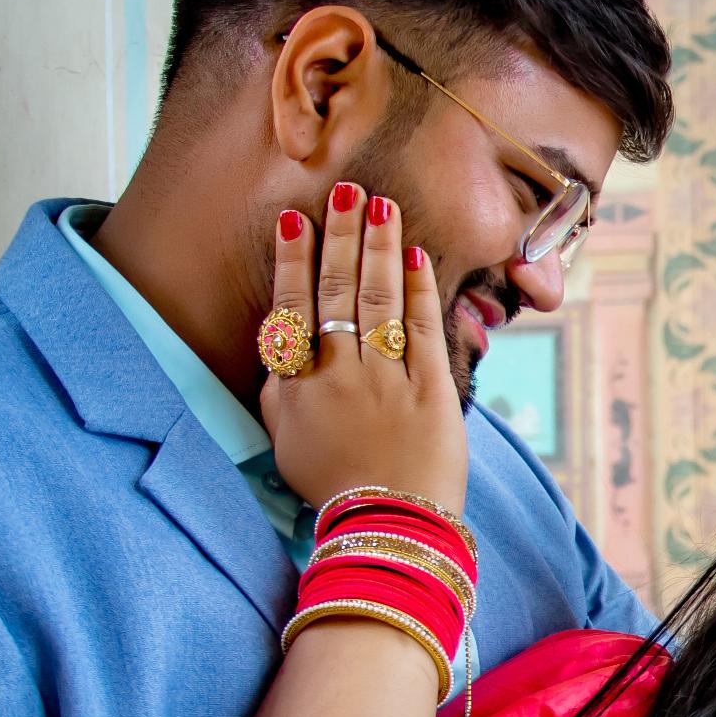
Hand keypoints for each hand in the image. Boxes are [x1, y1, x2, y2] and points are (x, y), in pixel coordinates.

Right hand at [258, 182, 467, 513]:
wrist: (386, 526)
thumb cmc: (332, 485)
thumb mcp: (286, 438)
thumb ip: (283, 387)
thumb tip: (283, 344)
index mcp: (299, 386)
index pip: (294, 309)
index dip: (294, 261)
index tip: (296, 219)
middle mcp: (340, 375)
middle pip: (338, 292)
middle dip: (342, 236)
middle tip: (347, 190)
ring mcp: (388, 381)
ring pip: (380, 302)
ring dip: (379, 249)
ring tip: (381, 206)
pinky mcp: (432, 392)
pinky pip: (424, 331)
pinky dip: (419, 292)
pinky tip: (416, 258)